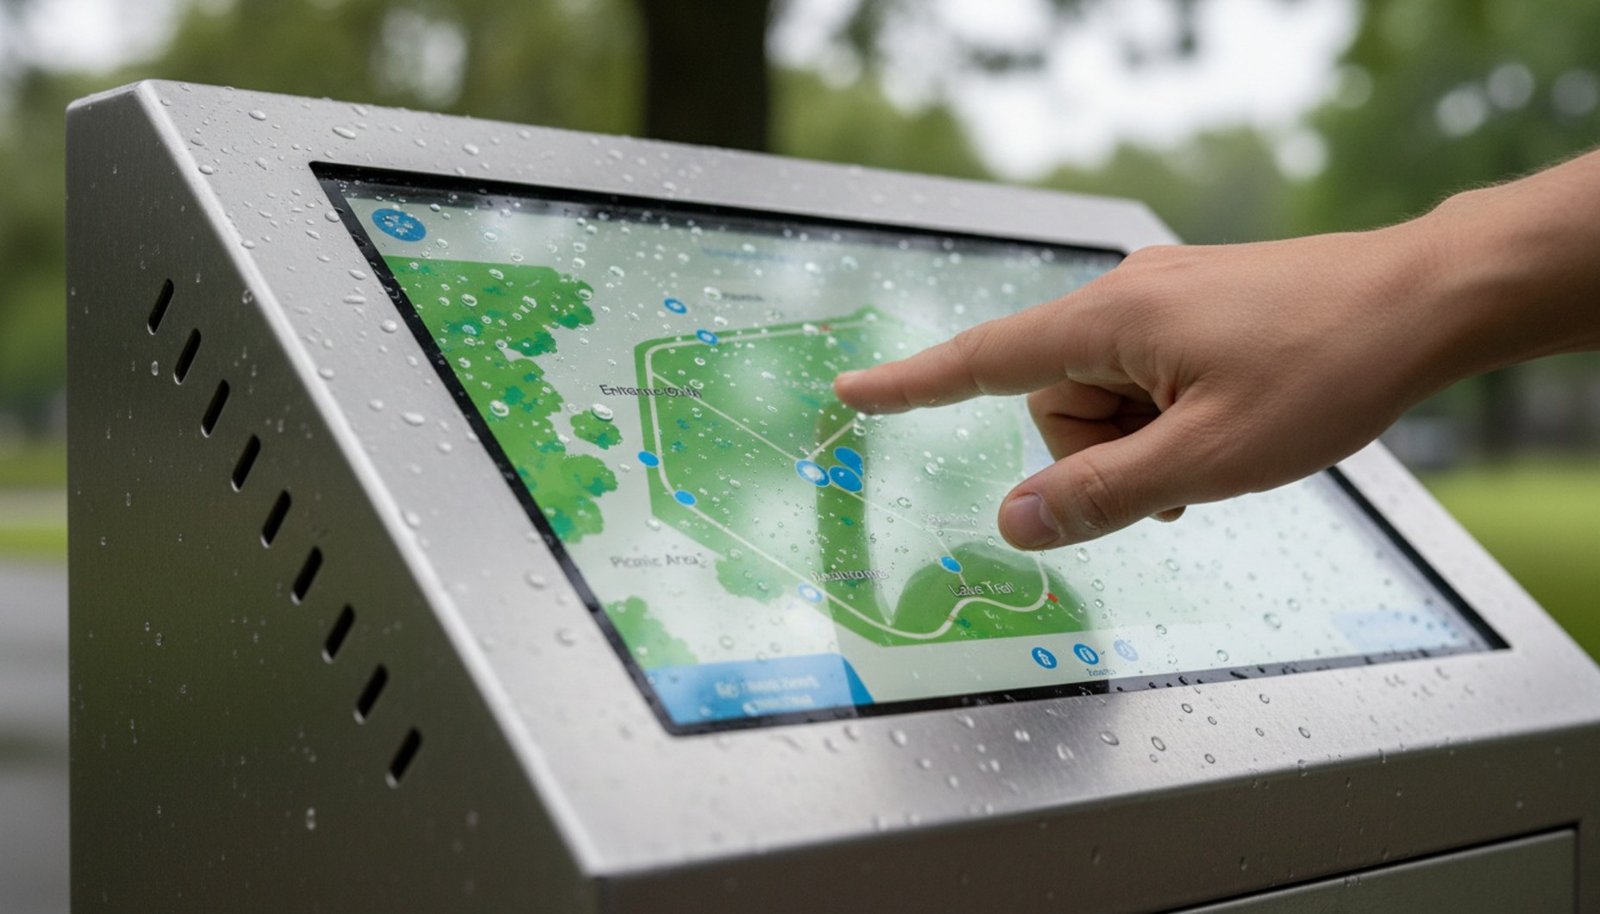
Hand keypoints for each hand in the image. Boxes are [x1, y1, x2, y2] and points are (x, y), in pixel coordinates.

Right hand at [833, 223, 1453, 548]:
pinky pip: (1144, 379)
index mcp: (1111, 320)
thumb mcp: (1209, 457)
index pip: (982, 359)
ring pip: (1104, 399)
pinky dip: (1166, 419)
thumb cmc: (1325, 367)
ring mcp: (1162, 301)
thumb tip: (1012, 525)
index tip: (850, 393)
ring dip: (1142, 443)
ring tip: (1217, 451)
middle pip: (1055, 401)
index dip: (910, 385)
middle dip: (1100, 454)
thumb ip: (1102, 495)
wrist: (1423, 299)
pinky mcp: (1193, 311)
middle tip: (1179, 475)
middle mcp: (1124, 298)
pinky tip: (1224, 429)